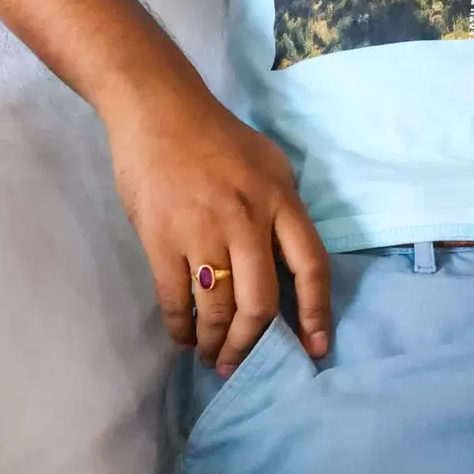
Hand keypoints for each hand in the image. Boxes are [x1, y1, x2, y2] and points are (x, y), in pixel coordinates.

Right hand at [103, 77, 330, 375]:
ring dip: (215, 343)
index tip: (315, 347)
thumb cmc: (215, 137)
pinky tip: (184, 336)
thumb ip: (282, 209)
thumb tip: (289, 261)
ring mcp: (203, 230)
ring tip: (211, 355)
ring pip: (217, 309)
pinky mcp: (161, 238)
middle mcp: (247, 219)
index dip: (316, 313)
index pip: (311, 266)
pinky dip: (180, 327)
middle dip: (253, 344)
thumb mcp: (268, 164)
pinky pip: (175, 299)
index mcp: (280, 200)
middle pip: (260, 302)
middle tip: (241, 363)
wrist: (157, 110)